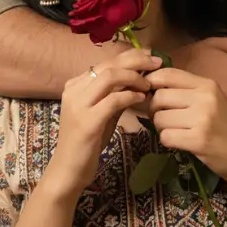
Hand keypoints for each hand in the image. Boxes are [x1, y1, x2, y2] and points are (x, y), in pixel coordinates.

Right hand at [43, 49, 162, 197]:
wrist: (68, 170)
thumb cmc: (87, 143)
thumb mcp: (101, 113)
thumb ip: (114, 95)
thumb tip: (138, 79)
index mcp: (75, 85)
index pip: (106, 62)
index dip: (130, 56)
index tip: (150, 57)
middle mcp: (74, 90)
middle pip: (109, 65)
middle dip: (137, 60)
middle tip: (157, 62)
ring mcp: (78, 105)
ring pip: (110, 77)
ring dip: (134, 77)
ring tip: (149, 85)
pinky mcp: (87, 121)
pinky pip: (114, 100)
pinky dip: (131, 96)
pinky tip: (142, 99)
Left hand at [147, 68, 226, 191]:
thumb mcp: (213, 101)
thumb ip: (187, 91)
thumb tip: (151, 84)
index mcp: (208, 84)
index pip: (167, 74)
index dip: (152, 83)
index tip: (152, 94)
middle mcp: (205, 97)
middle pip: (159, 97)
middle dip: (155, 110)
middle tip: (165, 119)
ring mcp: (202, 118)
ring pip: (159, 118)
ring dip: (162, 128)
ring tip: (176, 131)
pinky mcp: (198, 140)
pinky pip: (166, 137)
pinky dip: (168, 141)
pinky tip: (181, 143)